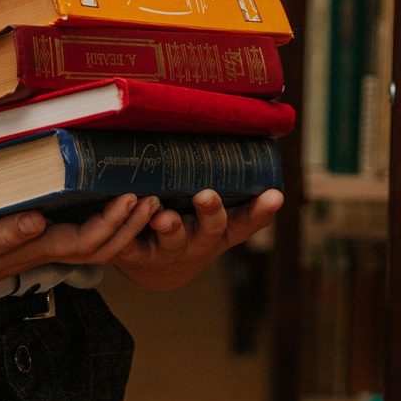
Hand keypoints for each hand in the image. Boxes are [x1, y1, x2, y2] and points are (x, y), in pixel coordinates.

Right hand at [0, 195, 157, 317]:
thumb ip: (2, 235)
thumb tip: (39, 220)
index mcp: (33, 250)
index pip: (86, 241)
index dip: (113, 221)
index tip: (134, 197)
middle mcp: (40, 251)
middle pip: (99, 245)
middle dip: (130, 225)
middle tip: (156, 196)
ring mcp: (34, 249)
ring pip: (89, 242)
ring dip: (118, 224)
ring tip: (141, 201)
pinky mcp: (24, 243)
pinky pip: (70, 235)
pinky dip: (94, 221)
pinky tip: (100, 203)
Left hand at [112, 189, 282, 291]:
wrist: (154, 270)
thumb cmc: (189, 226)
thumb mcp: (210, 212)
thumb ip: (222, 182)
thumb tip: (241, 129)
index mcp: (221, 230)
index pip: (246, 221)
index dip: (261, 211)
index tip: (275, 196)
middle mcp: (199, 242)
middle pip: (211, 229)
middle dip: (210, 212)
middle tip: (206, 196)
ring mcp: (169, 251)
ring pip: (173, 240)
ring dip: (170, 227)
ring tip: (163, 216)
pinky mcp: (136, 256)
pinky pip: (131, 245)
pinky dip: (128, 228)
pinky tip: (126, 210)